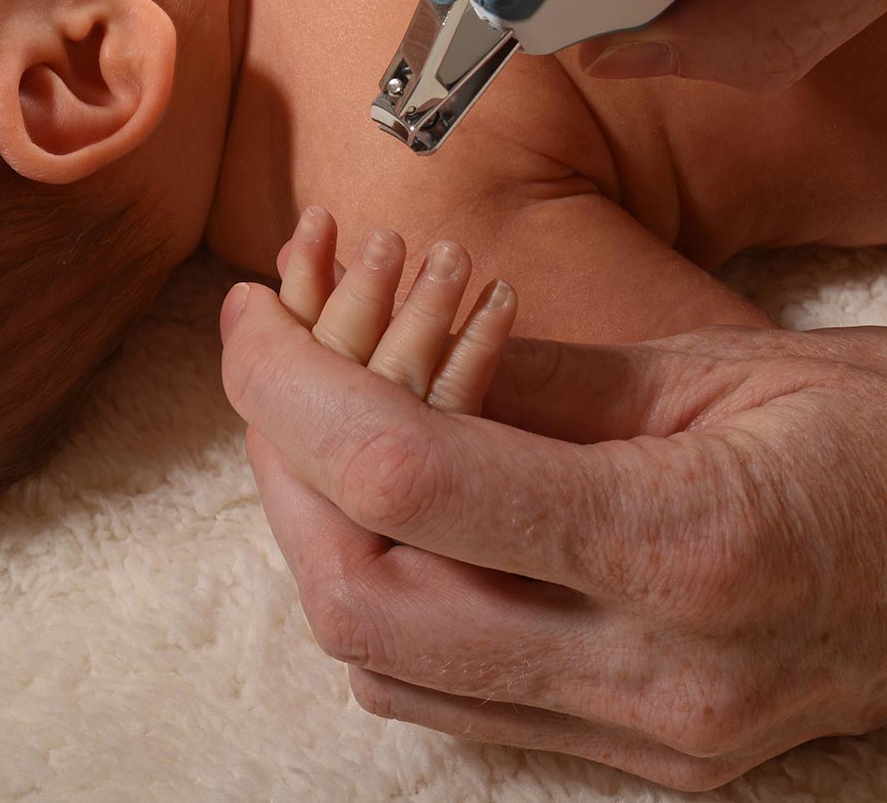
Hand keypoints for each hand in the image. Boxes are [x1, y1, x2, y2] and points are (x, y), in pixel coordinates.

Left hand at [221, 209, 886, 790]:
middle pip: (366, 597)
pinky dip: (386, 596)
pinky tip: (395, 514)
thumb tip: (385, 355)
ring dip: (318, 537)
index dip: (294, 388)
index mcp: (686, 541)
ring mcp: (648, 739)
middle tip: (270, 366)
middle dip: (280, 469)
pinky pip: (450, 697)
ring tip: (317, 425)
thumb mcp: (713, 371)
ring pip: (387, 663)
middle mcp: (656, 671)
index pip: (412, 476)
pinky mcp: (644, 762)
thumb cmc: (882, 438)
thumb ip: (531, 378)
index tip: (248, 314)